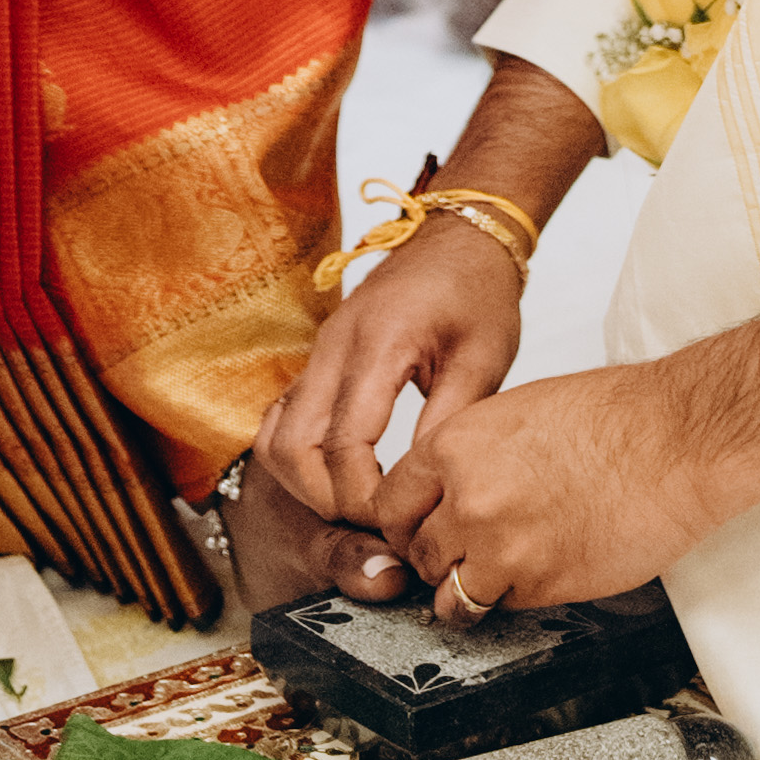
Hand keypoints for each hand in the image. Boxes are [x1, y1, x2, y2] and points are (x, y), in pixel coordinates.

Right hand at [258, 224, 527, 545]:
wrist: (458, 236)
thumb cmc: (477, 293)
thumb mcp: (483, 359)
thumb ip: (448, 423)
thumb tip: (423, 490)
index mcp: (378, 344)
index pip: (344, 443)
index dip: (363, 498)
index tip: (396, 522)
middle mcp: (334, 347)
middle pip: (292, 447)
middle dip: (325, 498)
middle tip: (373, 521)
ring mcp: (319, 351)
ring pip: (275, 436)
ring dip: (305, 481)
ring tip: (357, 504)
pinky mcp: (318, 357)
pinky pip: (284, 417)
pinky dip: (300, 456)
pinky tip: (341, 474)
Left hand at [373, 308, 759, 618]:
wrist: (676, 442)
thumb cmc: (615, 416)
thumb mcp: (518, 411)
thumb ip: (471, 454)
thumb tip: (447, 491)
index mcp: (457, 444)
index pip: (389, 504)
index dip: (404, 523)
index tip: (416, 532)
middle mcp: (468, 498)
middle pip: (415, 553)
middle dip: (435, 558)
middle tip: (461, 554)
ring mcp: (501, 547)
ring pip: (449, 596)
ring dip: (466, 591)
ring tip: (495, 575)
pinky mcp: (540, 585)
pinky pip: (501, 609)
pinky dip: (512, 600)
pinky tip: (541, 571)